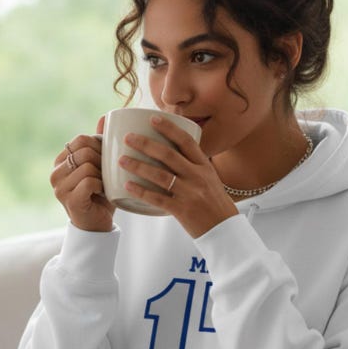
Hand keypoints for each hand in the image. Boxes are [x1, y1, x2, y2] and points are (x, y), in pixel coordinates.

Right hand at [51, 116, 114, 231]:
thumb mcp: (101, 166)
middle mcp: (55, 173)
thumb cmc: (101, 195)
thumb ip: (100, 143)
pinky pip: (89, 181)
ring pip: (87, 166)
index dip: (100, 146)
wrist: (98, 225)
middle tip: (107, 175)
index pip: (81, 139)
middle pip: (85, 151)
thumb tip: (103, 117)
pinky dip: (101, 186)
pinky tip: (101, 194)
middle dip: (103, 161)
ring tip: (104, 185)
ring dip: (103, 176)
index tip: (106, 160)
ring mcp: (59, 187)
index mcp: (61, 161)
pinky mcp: (69, 200)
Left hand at [119, 115, 237, 236]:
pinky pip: (158, 199)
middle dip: (146, 144)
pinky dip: (141, 191)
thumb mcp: (210, 179)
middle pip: (169, 155)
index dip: (169, 128)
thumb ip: (193, 167)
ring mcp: (190, 193)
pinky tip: (127, 186)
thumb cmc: (215, 204)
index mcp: (205, 167)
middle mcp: (198, 177)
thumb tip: (171, 154)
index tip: (153, 118)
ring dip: (138, 166)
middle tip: (128, 138)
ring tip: (122, 160)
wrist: (225, 230)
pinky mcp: (182, 210)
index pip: (186, 141)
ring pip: (160, 175)